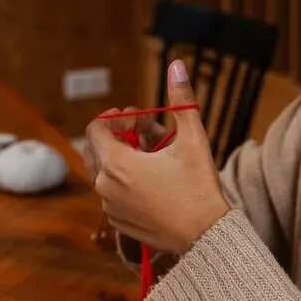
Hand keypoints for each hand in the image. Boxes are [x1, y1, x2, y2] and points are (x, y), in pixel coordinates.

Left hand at [87, 60, 230, 253]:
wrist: (205, 236)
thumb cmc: (198, 187)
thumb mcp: (192, 139)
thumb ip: (181, 100)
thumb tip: (176, 64)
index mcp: (116, 163)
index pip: (95, 129)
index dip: (113, 117)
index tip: (135, 116)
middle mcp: (105, 186)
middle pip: (96, 149)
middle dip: (118, 136)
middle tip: (146, 133)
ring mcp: (110, 207)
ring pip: (105, 173)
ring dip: (122, 159)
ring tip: (154, 157)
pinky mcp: (119, 223)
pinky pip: (113, 195)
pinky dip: (125, 182)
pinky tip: (154, 181)